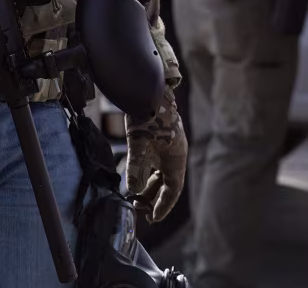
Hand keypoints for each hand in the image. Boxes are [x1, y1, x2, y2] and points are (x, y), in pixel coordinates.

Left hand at [125, 86, 186, 222]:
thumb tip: (132, 190)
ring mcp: (165, 148)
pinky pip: (153, 164)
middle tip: (140, 211)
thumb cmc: (147, 115)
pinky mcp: (156, 141)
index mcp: (175, 157)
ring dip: (148, 187)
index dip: (163, 205)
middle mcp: (173, 155)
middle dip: (154, 199)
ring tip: (134, 199)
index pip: (172, 189)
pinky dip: (144, 174)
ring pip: (159, 174)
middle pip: (166, 184)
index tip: (153, 218)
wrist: (147, 88)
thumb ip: (136, 166)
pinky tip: (132, 179)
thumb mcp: (139, 142)